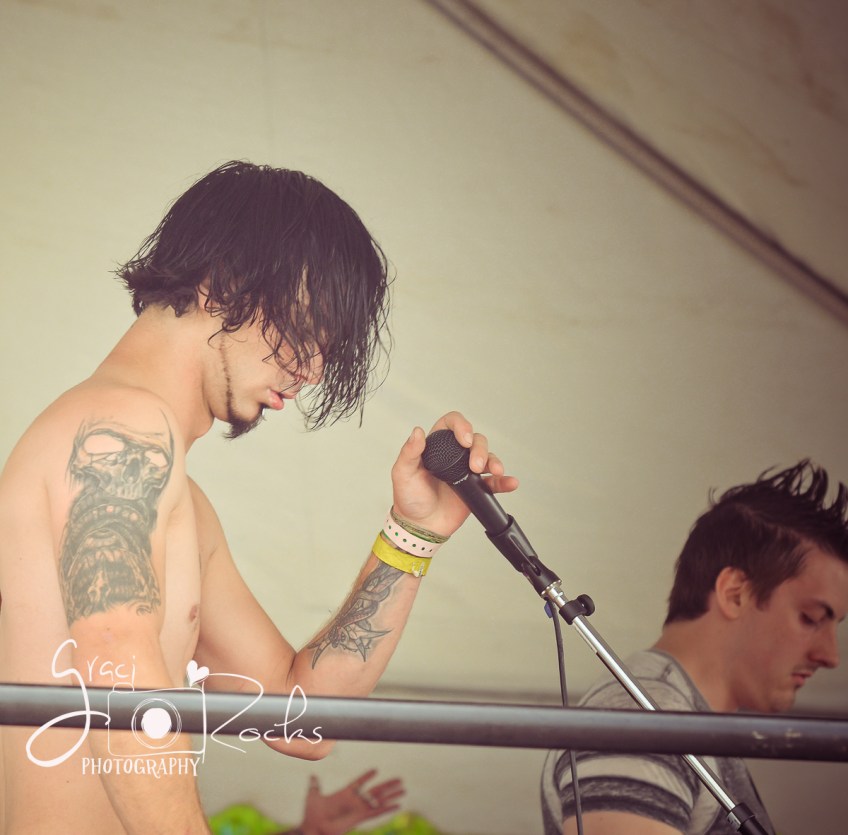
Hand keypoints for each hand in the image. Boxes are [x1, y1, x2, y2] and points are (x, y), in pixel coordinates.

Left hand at [294, 769, 404, 834]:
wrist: (313, 828)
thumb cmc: (312, 814)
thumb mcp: (314, 795)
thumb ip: (315, 786)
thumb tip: (312, 776)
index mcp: (345, 794)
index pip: (359, 783)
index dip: (367, 776)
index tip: (376, 770)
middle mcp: (355, 801)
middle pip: (375, 790)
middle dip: (388, 786)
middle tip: (400, 779)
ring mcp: (358, 809)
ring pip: (379, 800)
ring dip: (392, 795)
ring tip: (404, 790)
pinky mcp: (360, 817)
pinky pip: (377, 812)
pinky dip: (388, 809)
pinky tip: (398, 805)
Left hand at [390, 411, 518, 536]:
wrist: (421, 526)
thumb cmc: (409, 498)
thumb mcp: (402, 473)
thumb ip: (409, 452)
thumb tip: (417, 431)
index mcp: (435, 446)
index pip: (451, 424)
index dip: (461, 426)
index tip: (464, 440)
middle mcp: (453, 455)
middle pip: (475, 439)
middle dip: (480, 448)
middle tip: (475, 465)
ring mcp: (466, 471)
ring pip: (487, 457)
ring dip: (494, 461)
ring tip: (494, 471)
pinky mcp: (476, 488)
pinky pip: (494, 482)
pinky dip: (505, 481)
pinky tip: (510, 482)